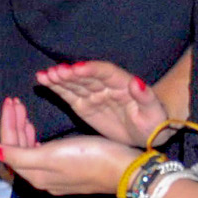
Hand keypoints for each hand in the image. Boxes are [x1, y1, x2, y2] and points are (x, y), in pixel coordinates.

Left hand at [0, 95, 140, 197]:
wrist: (125, 171)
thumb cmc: (90, 158)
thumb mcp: (51, 155)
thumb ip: (20, 155)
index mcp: (34, 175)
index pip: (9, 147)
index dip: (7, 123)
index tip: (11, 100)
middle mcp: (41, 178)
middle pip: (16, 148)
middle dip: (13, 124)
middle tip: (15, 101)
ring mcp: (54, 175)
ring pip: (27, 150)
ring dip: (22, 129)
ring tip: (23, 110)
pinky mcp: (66, 171)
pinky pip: (40, 152)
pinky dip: (34, 137)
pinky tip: (35, 129)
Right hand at [34, 61, 168, 146]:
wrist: (148, 130)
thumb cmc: (153, 120)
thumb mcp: (154, 111)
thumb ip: (146, 96)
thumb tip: (137, 82)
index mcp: (123, 84)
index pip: (106, 73)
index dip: (92, 70)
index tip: (77, 68)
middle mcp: (105, 85)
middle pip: (86, 76)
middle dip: (70, 74)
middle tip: (54, 72)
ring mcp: (94, 94)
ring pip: (74, 83)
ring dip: (59, 79)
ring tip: (43, 76)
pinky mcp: (84, 104)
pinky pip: (68, 94)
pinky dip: (56, 88)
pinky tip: (43, 80)